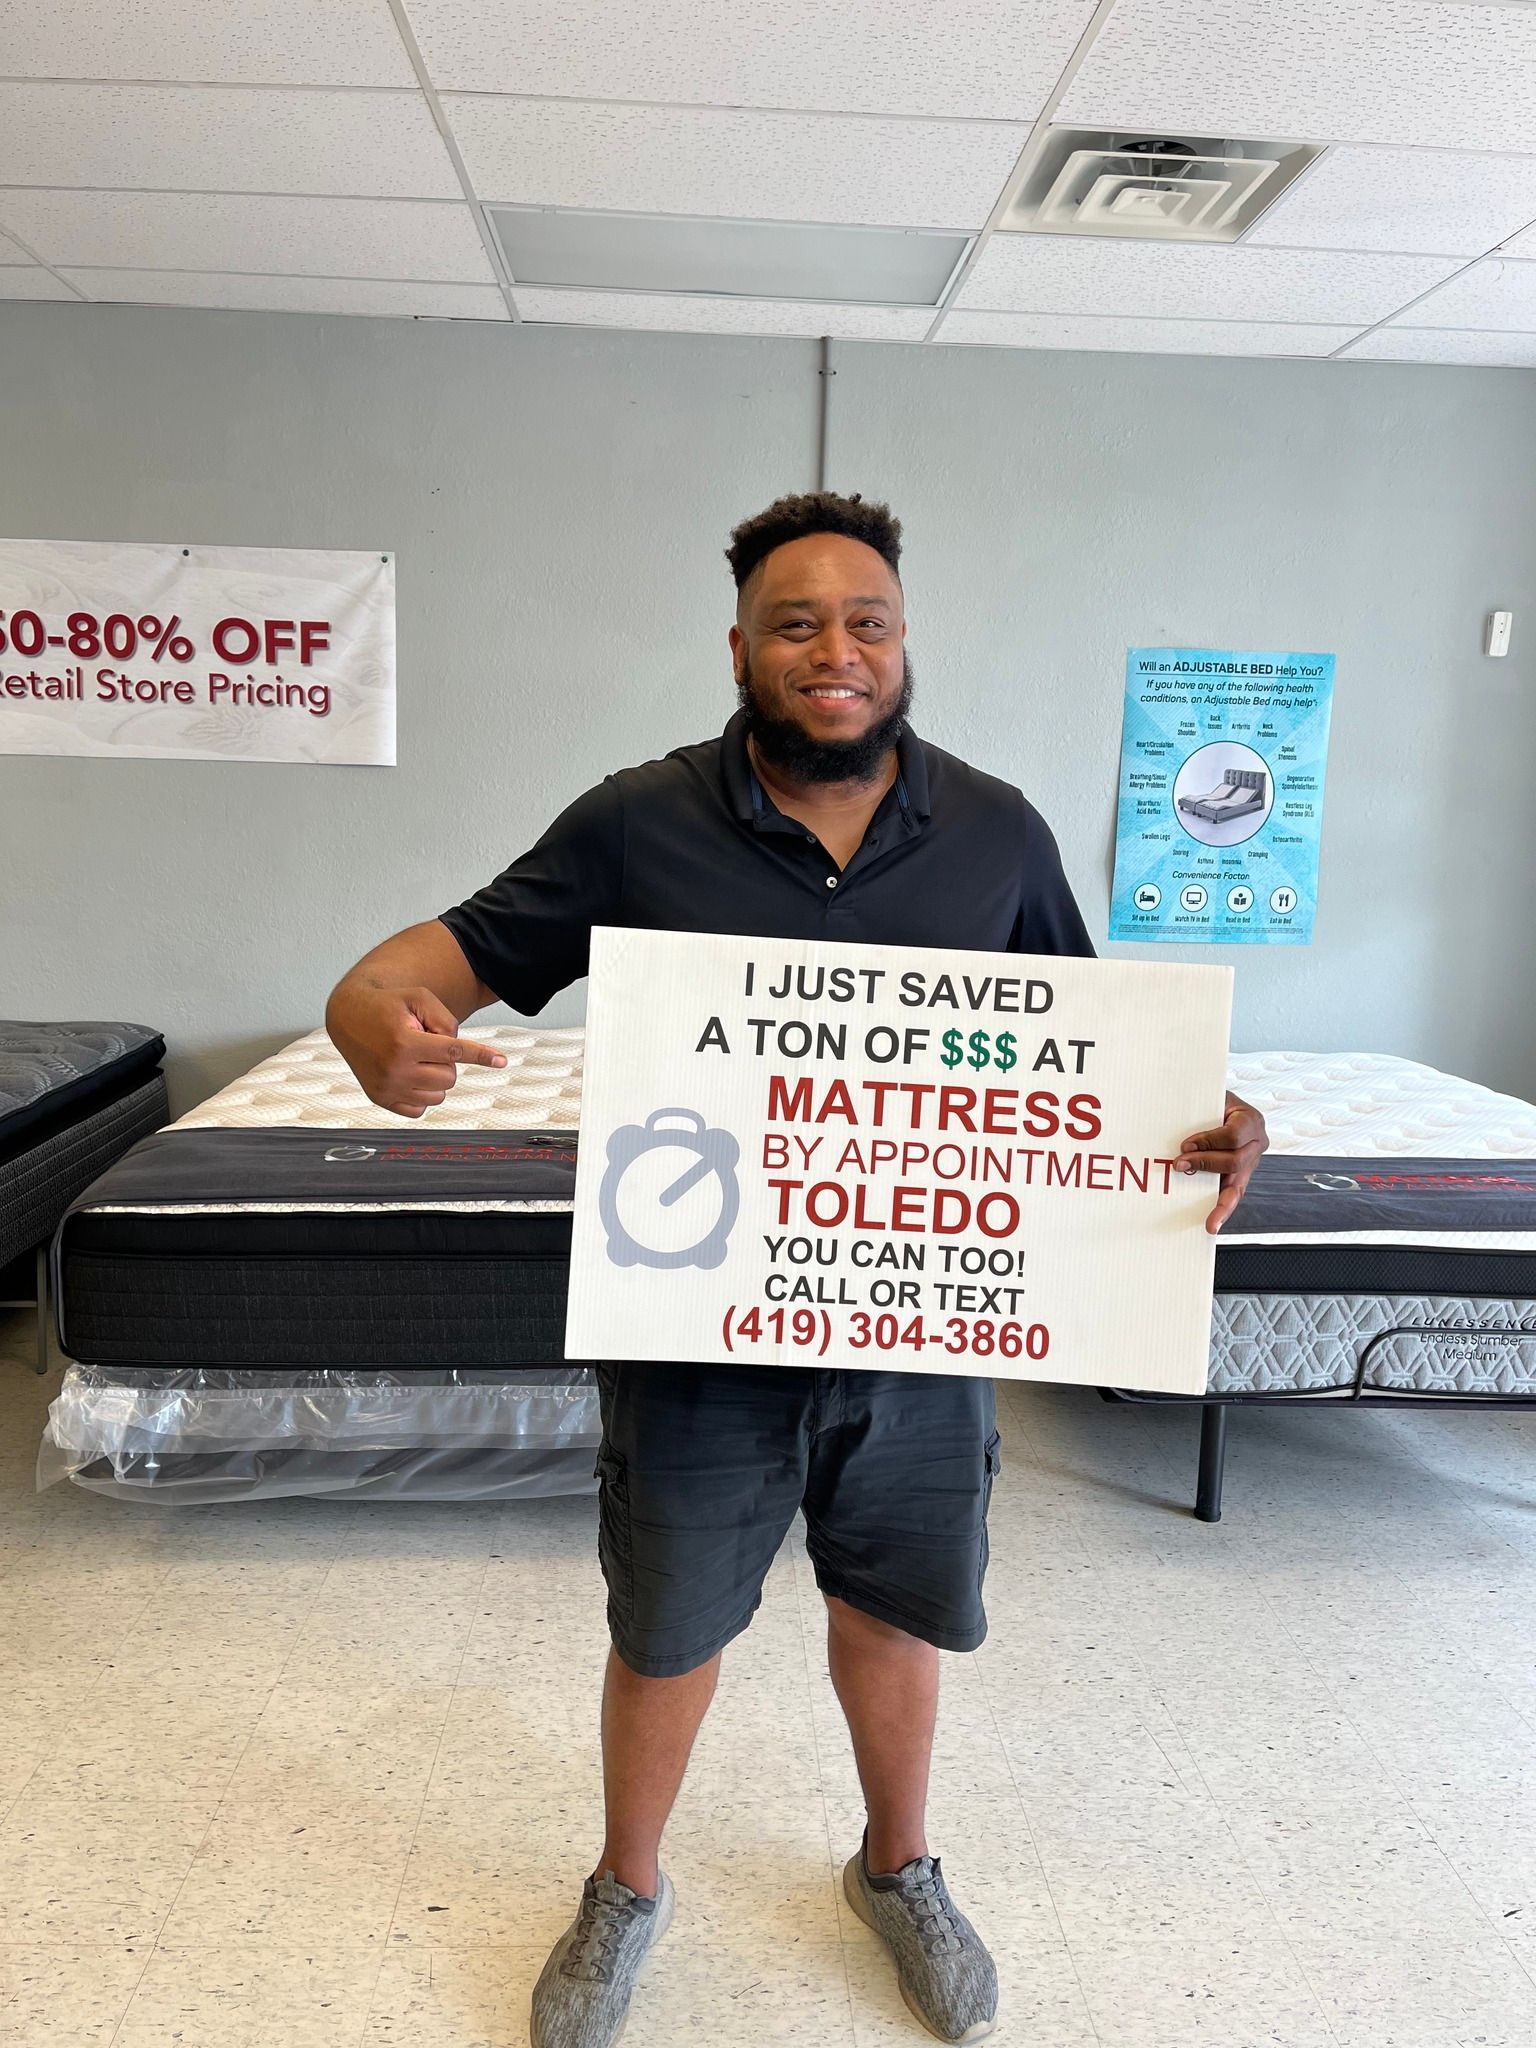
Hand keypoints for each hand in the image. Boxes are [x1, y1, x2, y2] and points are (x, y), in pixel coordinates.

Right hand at [325, 983, 505, 1117]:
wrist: (348, 1017)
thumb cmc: (388, 1005)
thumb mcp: (419, 998)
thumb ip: (445, 1020)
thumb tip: (458, 1050)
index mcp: (404, 1042)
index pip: (453, 1052)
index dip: (481, 1055)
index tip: (501, 1061)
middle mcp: (394, 1069)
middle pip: (449, 1076)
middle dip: (445, 1060)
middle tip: (425, 1043)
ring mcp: (386, 1088)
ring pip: (438, 1095)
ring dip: (435, 1077)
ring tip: (415, 1057)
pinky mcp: (381, 1099)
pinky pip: (420, 1108)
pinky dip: (422, 1093)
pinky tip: (409, 1074)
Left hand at [1175, 1090, 1268, 1234]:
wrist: (1218, 1104)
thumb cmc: (1210, 1100)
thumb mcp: (1207, 1098)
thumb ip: (1197, 1112)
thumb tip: (1171, 1131)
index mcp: (1251, 1120)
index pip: (1233, 1136)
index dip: (1209, 1142)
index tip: (1185, 1146)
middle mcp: (1256, 1143)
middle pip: (1236, 1161)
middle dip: (1205, 1165)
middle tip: (1179, 1165)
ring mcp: (1251, 1162)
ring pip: (1239, 1186)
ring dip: (1218, 1201)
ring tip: (1210, 1220)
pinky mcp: (1240, 1175)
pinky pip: (1233, 1194)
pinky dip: (1223, 1210)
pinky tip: (1213, 1223)